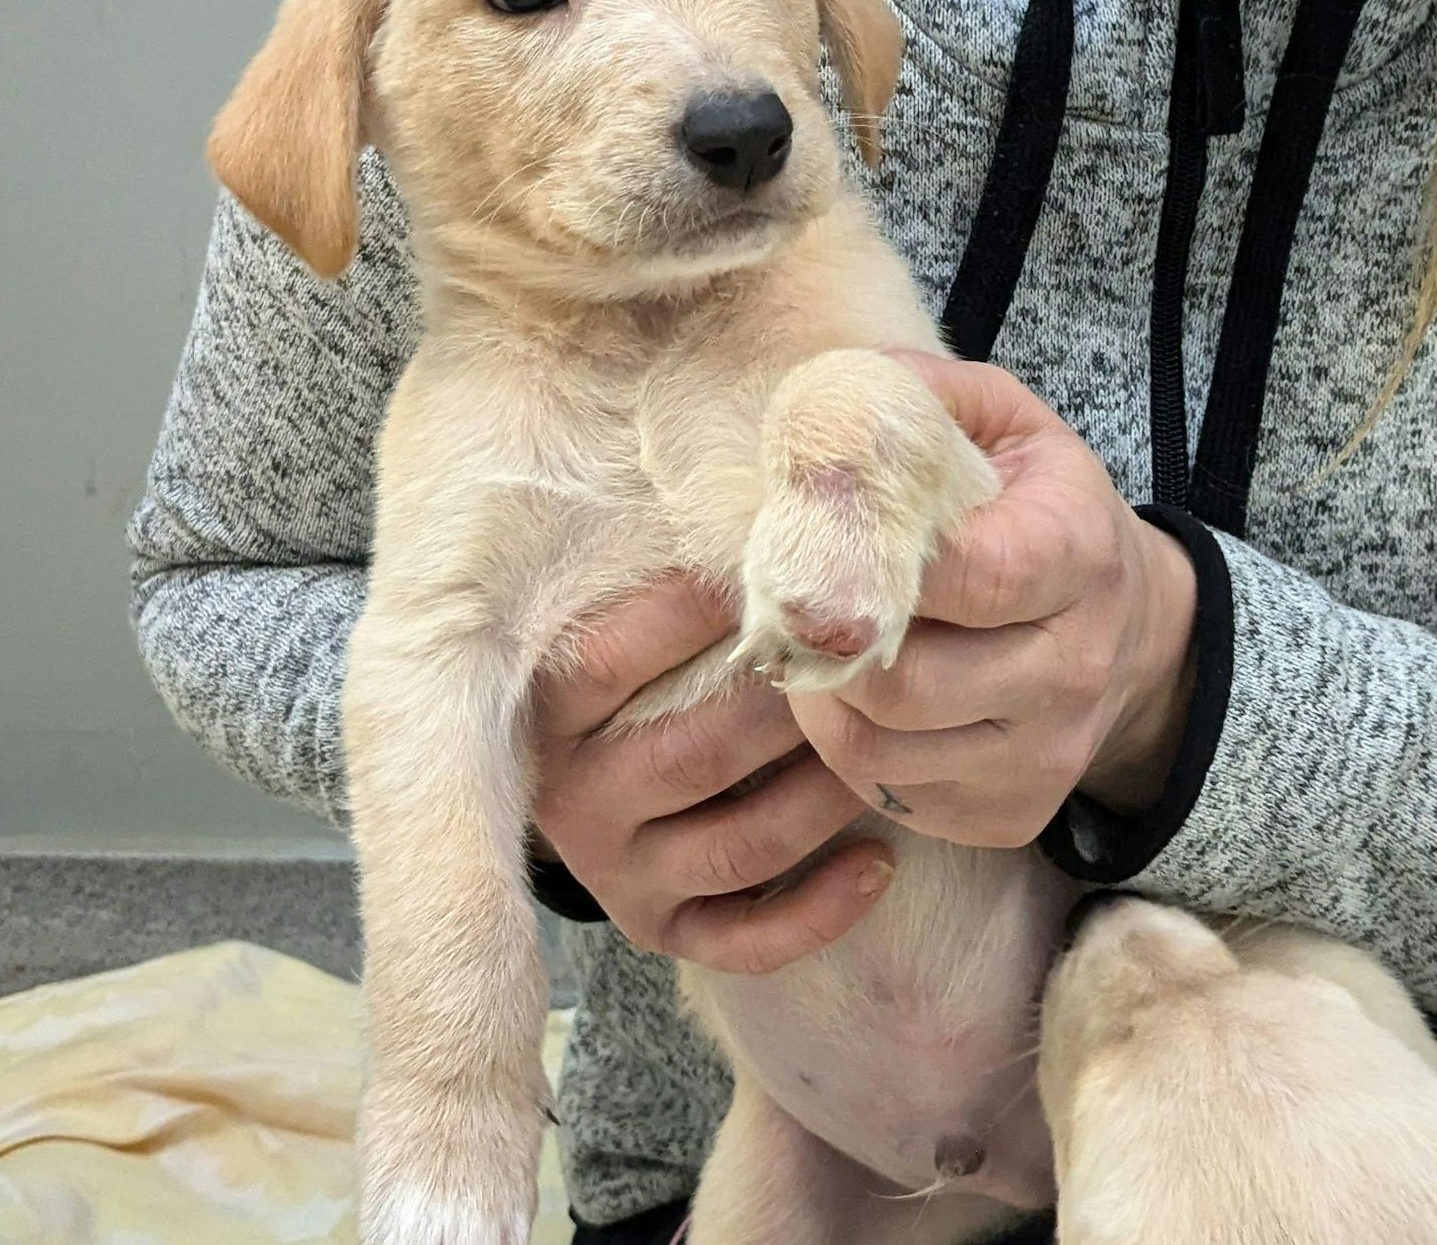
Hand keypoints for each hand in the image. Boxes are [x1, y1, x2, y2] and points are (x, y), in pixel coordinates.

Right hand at [529, 575, 895, 972]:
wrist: (599, 761)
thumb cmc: (645, 653)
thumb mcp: (627, 605)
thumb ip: (676, 564)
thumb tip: (756, 496)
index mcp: (550, 710)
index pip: (606, 659)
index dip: (690, 610)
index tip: (773, 563)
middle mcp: (573, 800)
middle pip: (693, 754)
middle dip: (790, 708)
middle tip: (868, 658)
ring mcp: (617, 871)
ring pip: (737, 846)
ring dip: (824, 798)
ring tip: (886, 746)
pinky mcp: (661, 926)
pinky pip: (743, 939)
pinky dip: (817, 910)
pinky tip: (881, 860)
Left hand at [787, 352, 1197, 847]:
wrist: (1136, 632)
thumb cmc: (1044, 510)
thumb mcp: (1005, 424)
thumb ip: (920, 395)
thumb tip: (828, 400)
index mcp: (1077, 553)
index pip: (970, 575)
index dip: (875, 562)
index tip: (823, 537)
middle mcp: (1073, 667)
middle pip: (905, 681)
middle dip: (827, 640)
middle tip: (797, 600)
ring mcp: (1045, 753)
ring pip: (877, 751)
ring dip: (821, 698)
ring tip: (821, 645)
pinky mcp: (1011, 812)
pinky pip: (886, 796)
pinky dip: (846, 750)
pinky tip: (859, 698)